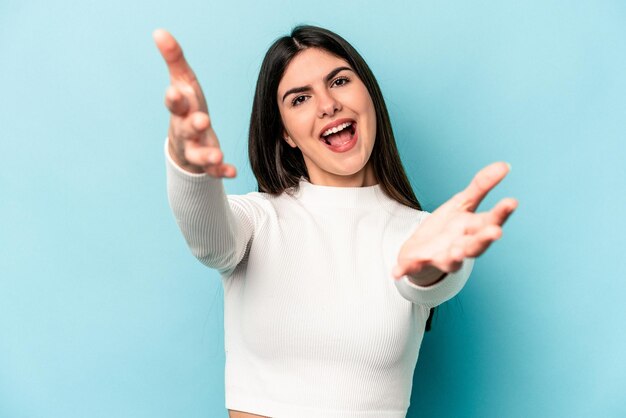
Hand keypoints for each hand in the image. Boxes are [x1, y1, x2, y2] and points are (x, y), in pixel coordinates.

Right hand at [153, 29, 235, 177]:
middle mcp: (185, 130)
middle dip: (193, 125)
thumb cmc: (186, 107)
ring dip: (207, 155)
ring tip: (217, 155)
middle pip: (186, 129)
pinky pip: (213, 171)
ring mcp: (195, 148)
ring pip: (198, 154)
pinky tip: (232, 171)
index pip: (174, 103)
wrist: (183, 143)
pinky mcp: (207, 164)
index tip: (175, 93)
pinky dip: (221, 171)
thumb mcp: (182, 82)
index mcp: (180, 110)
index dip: (173, 99)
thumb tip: (159, 31)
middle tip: (202, 121)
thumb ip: (174, 59)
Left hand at [392, 162, 517, 280]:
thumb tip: (505, 165)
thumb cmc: (448, 228)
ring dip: (454, 257)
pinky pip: (412, 268)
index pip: (491, 221)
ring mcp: (440, 256)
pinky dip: (404, 270)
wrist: (422, 250)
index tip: (511, 202)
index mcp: (473, 230)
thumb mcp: (462, 203)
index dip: (501, 213)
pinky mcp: (418, 263)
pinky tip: (396, 272)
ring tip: (457, 252)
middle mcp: (461, 246)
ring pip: (450, 261)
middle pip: (476, 245)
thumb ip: (481, 186)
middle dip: (484, 239)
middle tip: (495, 232)